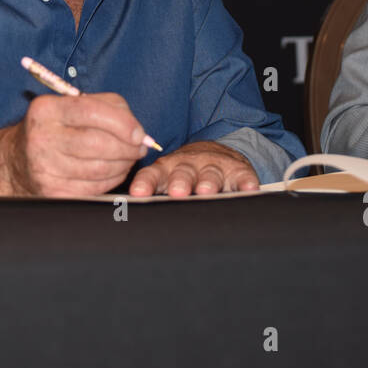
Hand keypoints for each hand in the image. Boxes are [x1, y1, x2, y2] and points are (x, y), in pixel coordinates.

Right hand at [11, 92, 148, 196]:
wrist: (18, 160)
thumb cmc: (56, 128)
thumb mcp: (73, 105)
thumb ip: (108, 107)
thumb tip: (138, 132)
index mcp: (46, 109)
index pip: (91, 111)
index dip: (123, 124)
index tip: (140, 133)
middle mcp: (41, 138)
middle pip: (98, 144)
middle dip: (128, 148)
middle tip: (139, 148)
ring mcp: (44, 168)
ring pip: (100, 169)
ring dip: (123, 165)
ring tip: (127, 158)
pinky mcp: (52, 192)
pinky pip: (94, 188)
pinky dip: (112, 180)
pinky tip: (113, 171)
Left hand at [128, 142, 259, 197]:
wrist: (216, 153)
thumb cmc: (183, 174)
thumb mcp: (164, 179)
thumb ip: (149, 193)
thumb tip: (120, 215)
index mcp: (166, 169)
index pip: (152, 175)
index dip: (146, 183)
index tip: (139, 193)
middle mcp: (189, 166)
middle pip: (183, 173)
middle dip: (180, 182)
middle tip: (177, 192)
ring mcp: (214, 167)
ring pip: (211, 175)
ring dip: (208, 183)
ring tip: (207, 192)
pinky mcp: (238, 171)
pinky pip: (242, 177)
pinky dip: (245, 183)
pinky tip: (247, 190)